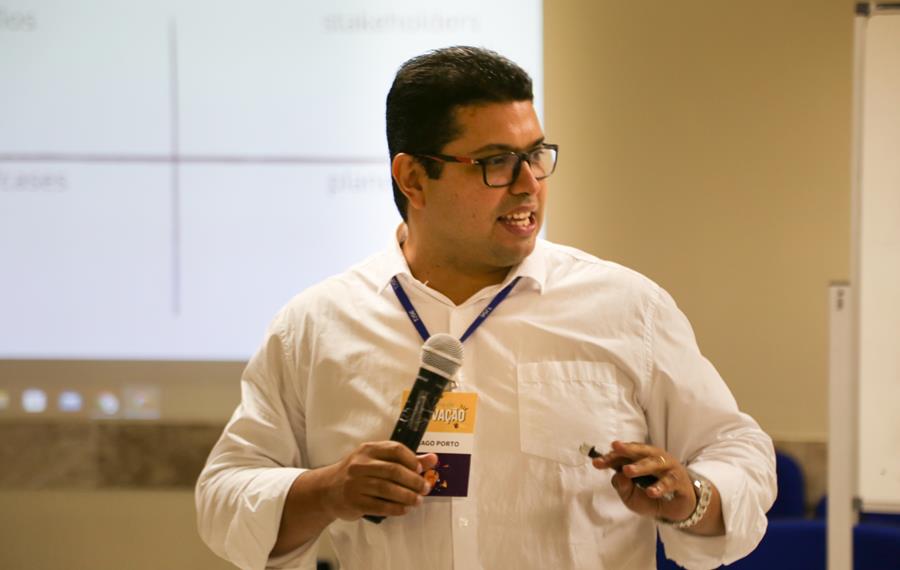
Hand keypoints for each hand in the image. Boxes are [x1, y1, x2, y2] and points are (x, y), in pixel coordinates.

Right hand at [322, 441, 437, 520]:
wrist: (328, 490)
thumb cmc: (359, 474)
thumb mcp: (378, 461)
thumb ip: (406, 460)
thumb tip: (433, 459)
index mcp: (368, 449)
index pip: (395, 449)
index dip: (412, 459)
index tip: (421, 469)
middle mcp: (360, 464)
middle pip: (393, 471)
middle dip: (413, 481)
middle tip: (424, 488)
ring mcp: (355, 483)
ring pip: (388, 489)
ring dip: (407, 496)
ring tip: (417, 501)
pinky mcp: (354, 501)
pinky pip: (379, 506)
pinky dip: (396, 508)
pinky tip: (404, 509)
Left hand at [591, 440, 695, 521]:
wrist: (675, 510)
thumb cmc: (650, 497)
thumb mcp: (630, 495)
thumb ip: (622, 486)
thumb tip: (618, 475)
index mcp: (639, 460)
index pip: (623, 456)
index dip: (609, 458)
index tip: (596, 462)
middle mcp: (654, 459)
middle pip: (639, 451)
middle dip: (627, 449)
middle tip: (615, 447)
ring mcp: (668, 468)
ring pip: (654, 463)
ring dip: (640, 466)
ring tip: (627, 471)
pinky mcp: (679, 481)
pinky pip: (669, 482)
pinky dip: (660, 487)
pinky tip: (651, 492)